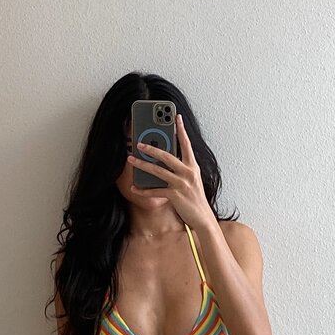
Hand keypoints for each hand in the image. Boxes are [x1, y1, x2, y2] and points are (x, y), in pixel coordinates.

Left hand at [128, 113, 213, 228]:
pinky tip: (134, 187)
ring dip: (142, 165)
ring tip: (131, 159)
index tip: (176, 117)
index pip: (186, 144)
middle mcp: (188, 172)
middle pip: (167, 155)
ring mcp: (182, 183)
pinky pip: (155, 190)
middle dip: (151, 148)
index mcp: (193, 166)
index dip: (181, 130)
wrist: (203, 218)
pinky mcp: (175, 195)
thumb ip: (181, 169)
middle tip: (138, 142)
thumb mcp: (192, 180)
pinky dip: (143, 190)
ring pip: (158, 171)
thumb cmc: (195, 198)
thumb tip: (165, 160)